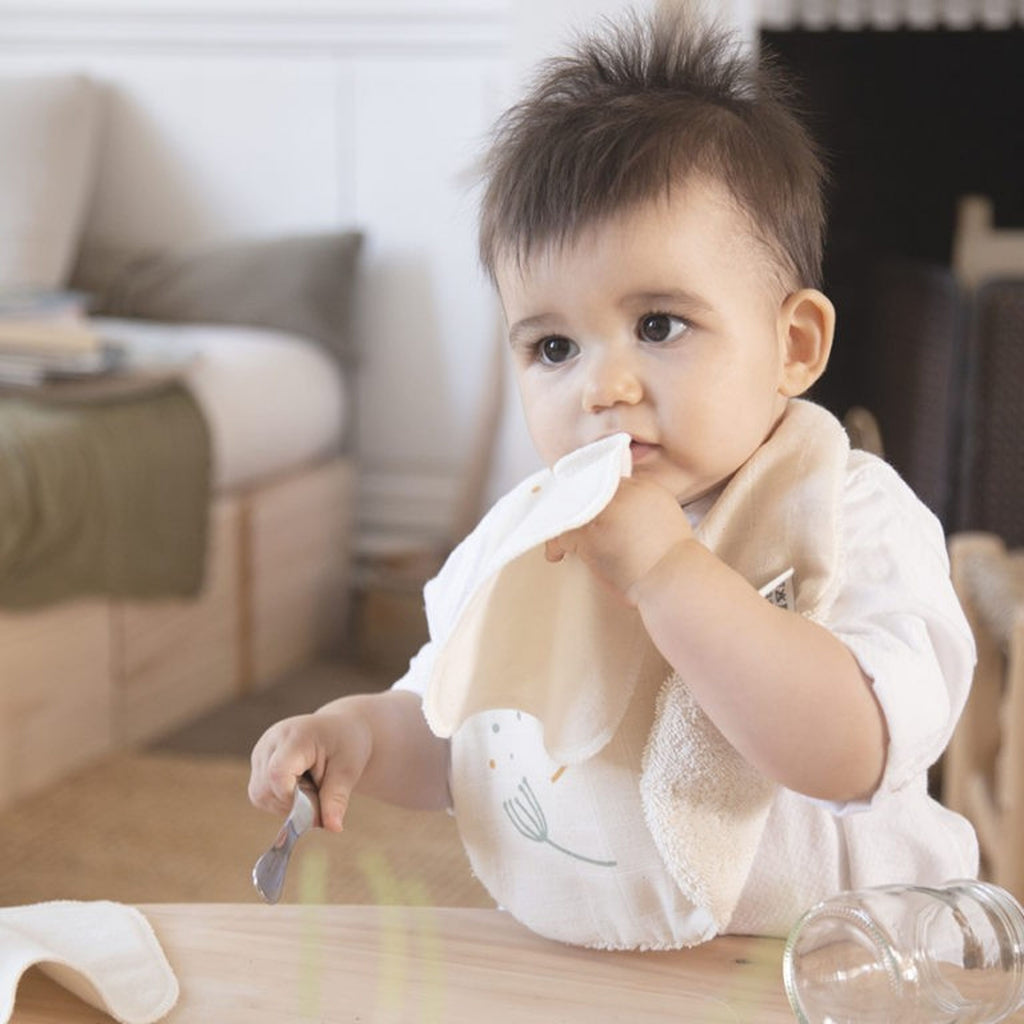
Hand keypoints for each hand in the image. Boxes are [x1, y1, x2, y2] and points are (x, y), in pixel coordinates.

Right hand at [248, 703, 372, 832]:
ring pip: (259, 795)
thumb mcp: (348, 770)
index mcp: (295, 736)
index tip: (316, 803)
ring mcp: (261, 751)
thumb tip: (333, 828)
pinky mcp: (258, 762)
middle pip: (265, 788)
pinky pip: (260, 794)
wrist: (340, 728)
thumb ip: (337, 798)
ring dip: (285, 804)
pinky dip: (280, 800)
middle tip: (319, 796)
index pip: (277, 774)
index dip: (292, 798)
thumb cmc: (346, 744)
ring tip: (311, 788)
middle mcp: (271, 742)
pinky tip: (299, 787)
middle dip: (291, 804)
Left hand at [544, 476, 694, 600]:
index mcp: (645, 488)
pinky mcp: (591, 532)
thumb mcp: (664, 521)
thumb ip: (640, 509)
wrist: (675, 581)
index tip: (585, 514)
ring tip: (559, 543)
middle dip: (574, 508)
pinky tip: (556, 556)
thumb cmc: (671, 564)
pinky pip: (561, 533)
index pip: (608, 483)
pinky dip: (555, 546)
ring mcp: (606, 511)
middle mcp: (625, 493)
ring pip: (570, 511)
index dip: (592, 499)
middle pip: (586, 491)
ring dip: (562, 528)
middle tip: (566, 524)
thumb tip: (616, 517)